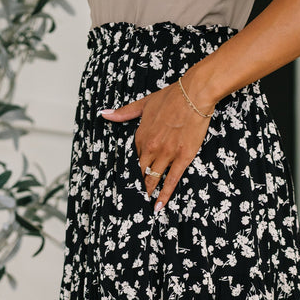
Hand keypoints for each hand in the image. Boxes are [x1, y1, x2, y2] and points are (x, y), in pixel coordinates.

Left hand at [99, 73, 213, 212]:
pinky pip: (171, 181)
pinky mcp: (182, 158)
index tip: (130, 178)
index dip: (133, 168)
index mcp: (141, 136)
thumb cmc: (171, 96)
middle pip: (140, 172)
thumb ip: (125, 112)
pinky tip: (158, 205)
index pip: (133, 157)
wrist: (194, 94)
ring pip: (153, 179)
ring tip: (143, 203)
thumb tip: (105, 114)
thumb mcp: (144, 103)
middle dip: (136, 185)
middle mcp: (152, 148)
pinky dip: (164, 195)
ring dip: (147, 192)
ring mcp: (167, 154)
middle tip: (133, 197)